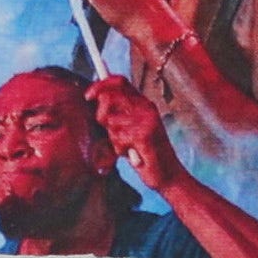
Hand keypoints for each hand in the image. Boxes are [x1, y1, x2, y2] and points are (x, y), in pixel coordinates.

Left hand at [87, 71, 180, 190]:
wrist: (169, 176)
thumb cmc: (146, 154)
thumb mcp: (130, 130)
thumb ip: (117, 114)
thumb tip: (96, 99)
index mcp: (143, 103)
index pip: (120, 82)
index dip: (101, 84)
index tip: (88, 95)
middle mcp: (146, 107)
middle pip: (110, 96)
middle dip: (101, 115)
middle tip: (108, 130)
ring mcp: (147, 119)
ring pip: (111, 120)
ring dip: (114, 138)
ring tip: (128, 147)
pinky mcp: (145, 134)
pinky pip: (118, 137)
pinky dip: (120, 149)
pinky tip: (133, 155)